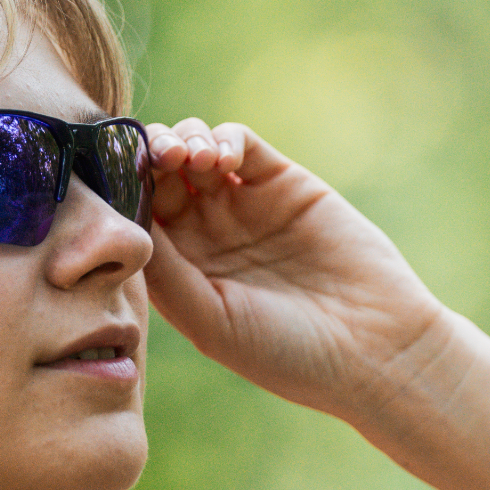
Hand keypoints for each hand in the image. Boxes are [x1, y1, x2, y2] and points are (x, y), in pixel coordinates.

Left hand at [144, 119, 447, 422]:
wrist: (374, 348)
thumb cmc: (286, 351)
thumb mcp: (211, 321)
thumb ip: (166, 274)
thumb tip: (124, 225)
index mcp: (177, 268)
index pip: (134, 215)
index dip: (121, 192)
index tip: (116, 182)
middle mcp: (203, 232)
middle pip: (157, 174)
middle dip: (147, 156)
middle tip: (155, 158)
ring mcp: (242, 205)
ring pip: (193, 149)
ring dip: (181, 141)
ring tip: (190, 159)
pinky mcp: (281, 182)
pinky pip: (241, 143)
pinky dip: (223, 138)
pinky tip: (222, 159)